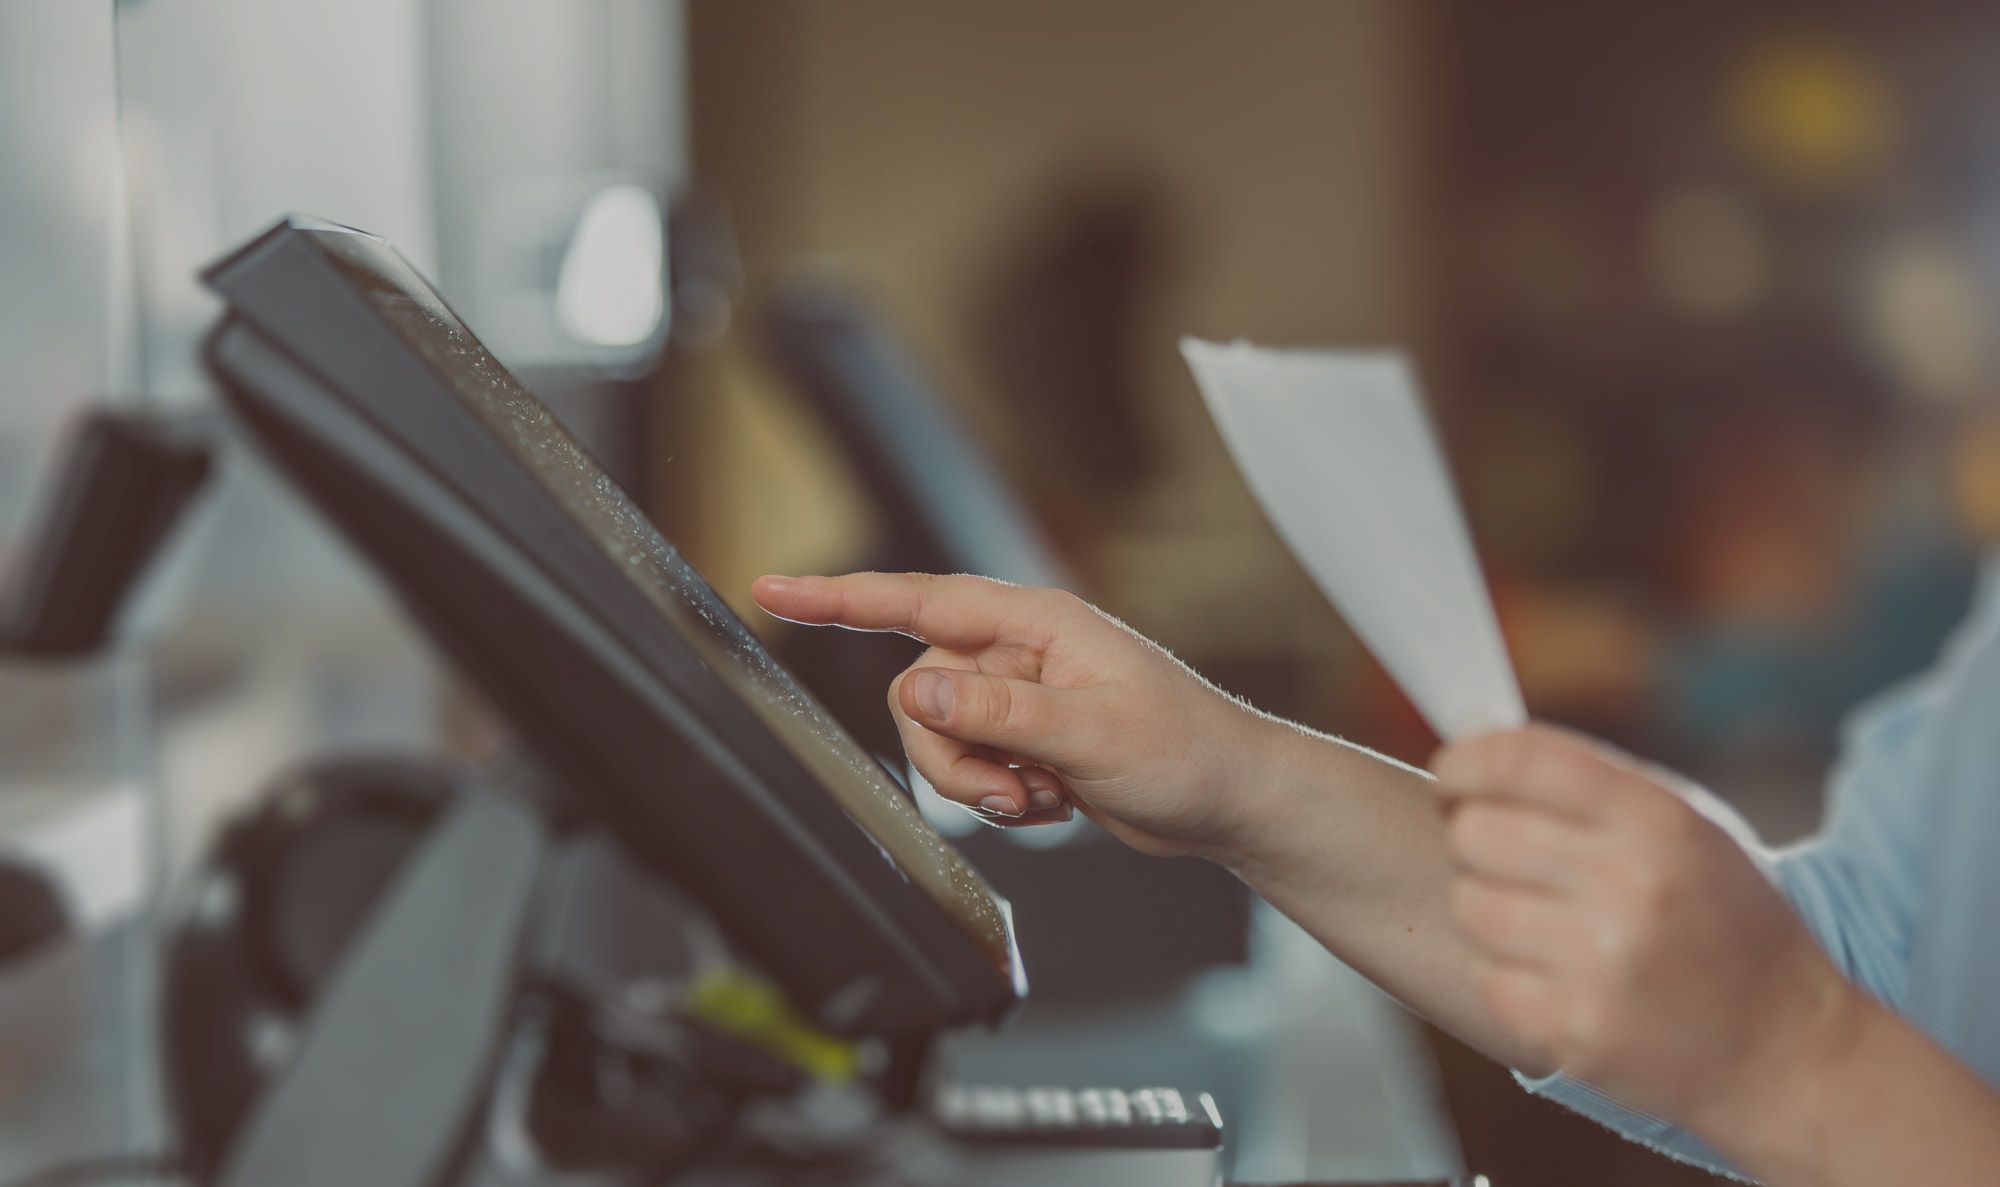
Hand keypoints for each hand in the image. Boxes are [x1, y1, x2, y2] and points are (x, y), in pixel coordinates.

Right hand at [752, 572, 1284, 856]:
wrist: (1229, 799)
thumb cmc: (1187, 750)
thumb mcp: (1090, 732)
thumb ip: (998, 712)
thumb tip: (919, 687)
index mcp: (1035, 623)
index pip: (917, 600)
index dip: (838, 598)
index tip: (772, 592)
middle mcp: (1020, 653)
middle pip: (919, 694)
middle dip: (949, 754)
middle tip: (1006, 787)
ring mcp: (1021, 698)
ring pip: (940, 738)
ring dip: (978, 783)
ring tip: (1039, 797)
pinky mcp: (1027, 739)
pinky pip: (972, 767)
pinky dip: (1002, 797)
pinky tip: (1055, 800)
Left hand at [1432, 725, 1864, 1130]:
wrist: (1790, 1051)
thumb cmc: (1725, 923)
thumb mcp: (1690, 830)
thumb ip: (1592, 786)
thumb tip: (1473, 745)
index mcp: (1659, 821)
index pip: (1519, 761)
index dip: (1465, 761)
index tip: (1451, 774)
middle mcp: (1630, 886)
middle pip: (1476, 832)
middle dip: (1474, 837)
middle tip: (1500, 853)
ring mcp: (1600, 964)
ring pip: (1469, 904)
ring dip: (1487, 907)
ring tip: (1538, 920)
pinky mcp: (1575, 1030)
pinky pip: (1488, 978)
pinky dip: (1510, 976)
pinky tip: (1559, 977)